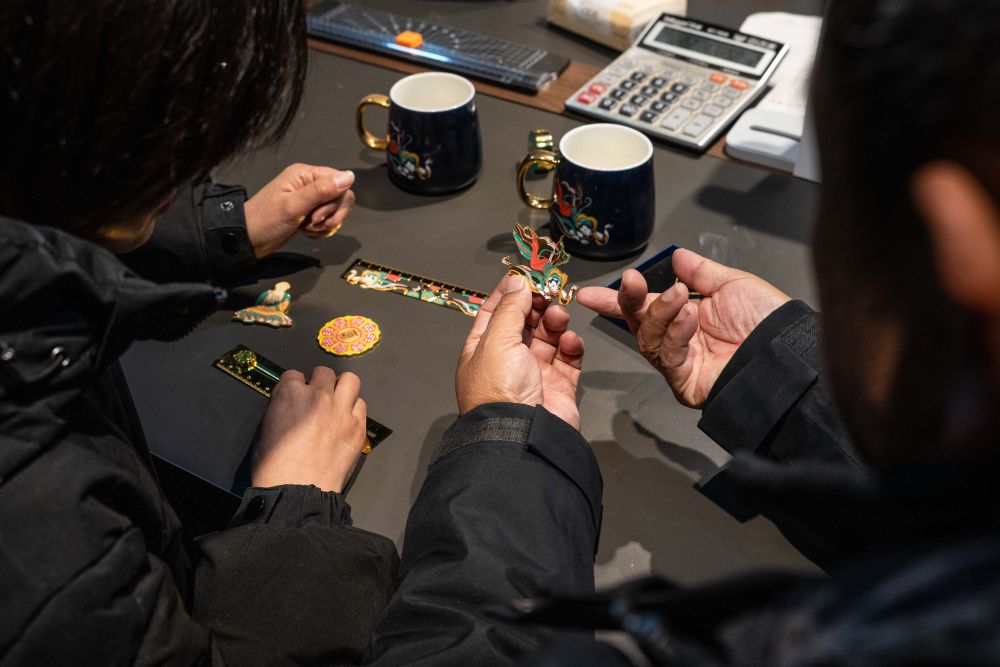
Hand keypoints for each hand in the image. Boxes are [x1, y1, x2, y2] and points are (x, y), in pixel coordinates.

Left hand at [243, 163, 355, 256]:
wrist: (249, 239)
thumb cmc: (263, 220)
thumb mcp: (293, 206)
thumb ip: (322, 191)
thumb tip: (348, 176)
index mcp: (304, 174)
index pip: (340, 181)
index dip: (336, 200)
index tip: (319, 213)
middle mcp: (309, 184)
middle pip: (342, 196)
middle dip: (332, 215)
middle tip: (312, 222)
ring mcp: (310, 199)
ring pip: (337, 210)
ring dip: (327, 224)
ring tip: (308, 228)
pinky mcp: (310, 213)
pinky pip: (328, 221)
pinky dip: (321, 230)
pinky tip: (307, 232)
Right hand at [252, 367, 366, 492]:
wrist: (298, 491)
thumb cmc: (276, 468)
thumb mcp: (264, 431)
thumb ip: (279, 410)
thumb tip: (288, 407)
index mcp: (289, 394)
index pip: (294, 375)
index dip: (295, 386)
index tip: (297, 394)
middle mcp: (318, 395)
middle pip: (324, 373)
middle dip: (320, 382)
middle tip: (318, 395)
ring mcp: (340, 410)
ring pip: (350, 380)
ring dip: (342, 387)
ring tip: (338, 400)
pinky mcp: (357, 426)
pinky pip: (361, 405)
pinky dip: (354, 409)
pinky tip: (347, 419)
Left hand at [456, 275, 584, 428]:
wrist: (523, 435)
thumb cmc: (499, 393)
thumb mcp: (497, 340)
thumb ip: (509, 308)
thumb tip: (516, 281)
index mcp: (482, 350)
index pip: (494, 312)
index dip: (510, 292)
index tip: (526, 274)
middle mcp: (506, 361)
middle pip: (524, 322)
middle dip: (537, 305)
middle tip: (548, 292)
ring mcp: (533, 373)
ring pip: (548, 337)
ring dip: (555, 321)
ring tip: (558, 317)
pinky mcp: (558, 386)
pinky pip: (568, 357)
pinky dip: (571, 345)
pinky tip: (569, 340)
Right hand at [576, 249, 789, 407]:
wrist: (789, 350)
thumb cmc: (769, 321)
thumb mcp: (731, 284)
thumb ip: (700, 272)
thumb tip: (676, 256)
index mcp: (686, 316)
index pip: (643, 307)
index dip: (615, 300)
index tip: (588, 293)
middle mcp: (679, 339)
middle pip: (638, 323)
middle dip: (630, 301)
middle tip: (632, 282)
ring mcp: (681, 362)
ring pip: (648, 338)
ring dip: (661, 312)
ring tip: (682, 297)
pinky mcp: (685, 381)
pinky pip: (667, 355)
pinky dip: (675, 332)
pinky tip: (690, 316)